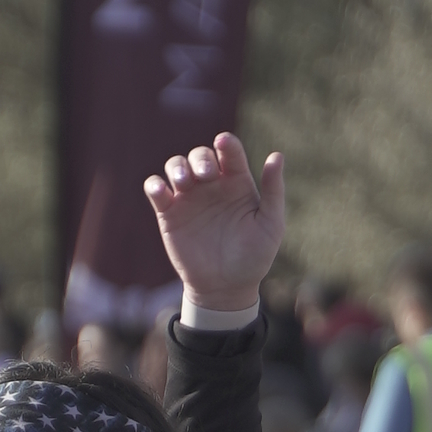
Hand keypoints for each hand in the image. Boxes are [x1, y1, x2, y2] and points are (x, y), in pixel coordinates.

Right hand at [143, 132, 285, 311]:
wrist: (226, 288)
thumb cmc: (253, 257)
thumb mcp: (270, 225)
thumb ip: (274, 191)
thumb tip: (277, 155)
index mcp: (236, 181)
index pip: (229, 152)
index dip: (226, 143)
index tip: (223, 144)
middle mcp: (211, 185)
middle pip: (199, 154)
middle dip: (200, 158)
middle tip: (206, 175)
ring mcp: (188, 198)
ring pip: (176, 165)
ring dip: (177, 167)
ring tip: (183, 182)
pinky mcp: (168, 214)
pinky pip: (155, 190)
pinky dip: (154, 185)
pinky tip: (161, 191)